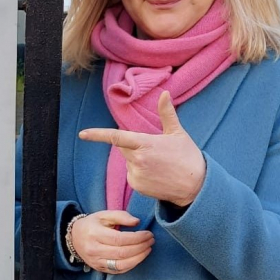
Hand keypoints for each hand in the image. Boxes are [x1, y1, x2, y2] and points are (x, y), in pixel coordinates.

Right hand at [71, 211, 153, 273]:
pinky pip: (118, 271)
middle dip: (141, 247)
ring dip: (138, 258)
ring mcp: (96, 261)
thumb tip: (137, 222)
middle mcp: (94, 250)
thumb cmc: (92, 224)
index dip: (137, 238)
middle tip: (151, 241)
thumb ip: (121, 216)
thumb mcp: (104, 215)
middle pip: (122, 253)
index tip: (148, 234)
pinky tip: (138, 257)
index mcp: (95, 234)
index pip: (120, 239)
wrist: (74, 237)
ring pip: (121, 265)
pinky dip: (131, 265)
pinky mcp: (99, 268)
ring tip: (148, 249)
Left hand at [79, 91, 205, 206]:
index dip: (97, 135)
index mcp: (146, 143)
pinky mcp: (137, 186)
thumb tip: (164, 93)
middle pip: (123, 148)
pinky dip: (139, 173)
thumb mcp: (177, 133)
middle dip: (133, 146)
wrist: (196, 186)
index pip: (116, 137)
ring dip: (137, 160)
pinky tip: (156, 175)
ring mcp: (136, 174)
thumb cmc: (188, 157)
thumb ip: (167, 113)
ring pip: (128, 162)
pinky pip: (132, 175)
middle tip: (155, 150)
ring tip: (159, 164)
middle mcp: (138, 160)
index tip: (83, 134)